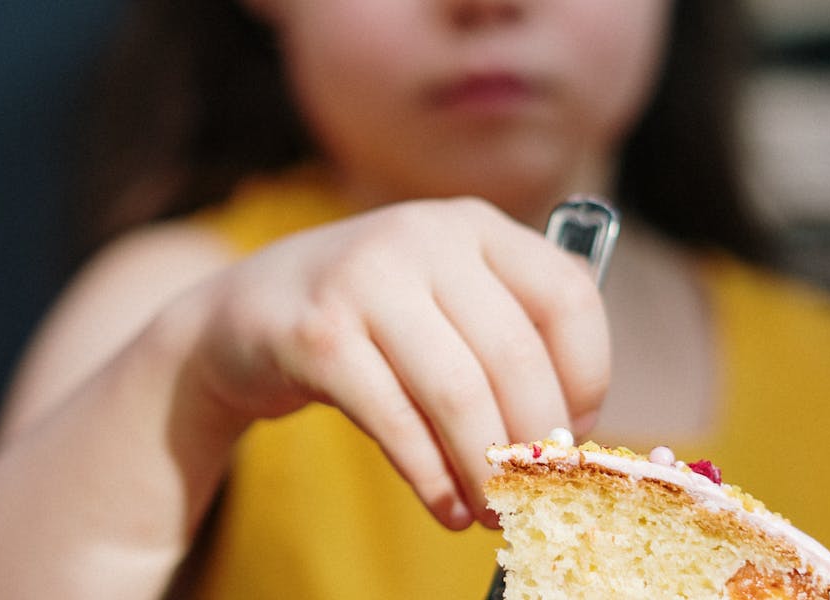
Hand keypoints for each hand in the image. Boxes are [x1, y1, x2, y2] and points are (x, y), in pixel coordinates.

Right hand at [171, 198, 609, 528]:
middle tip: (537, 494)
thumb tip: (570, 438)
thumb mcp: (441, 301)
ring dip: (486, 470)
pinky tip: (446, 507)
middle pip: (515, 356)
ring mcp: (364, 278)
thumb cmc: (365, 321)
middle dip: (536, 444)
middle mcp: (423, 236)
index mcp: (473, 224)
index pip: (568, 296)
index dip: (589, 378)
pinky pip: (395, 421)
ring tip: (494, 513)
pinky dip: (431, 477)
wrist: (240, 316)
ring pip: (458, 393)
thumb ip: (506, 338)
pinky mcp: (315, 333)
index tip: (573, 436)